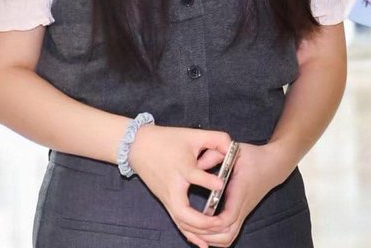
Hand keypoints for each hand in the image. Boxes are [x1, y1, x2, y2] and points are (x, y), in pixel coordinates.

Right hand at [127, 125, 229, 247]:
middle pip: (183, 211)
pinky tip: (202, 244)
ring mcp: (167, 197)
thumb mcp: (192, 134)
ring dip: (198, 232)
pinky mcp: (165, 202)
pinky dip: (190, 234)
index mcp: (180, 167)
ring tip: (215, 237)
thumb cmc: (167, 140)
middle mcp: (172, 186)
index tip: (221, 184)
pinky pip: (178, 222)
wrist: (138, 147)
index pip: (192, 175)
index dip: (207, 180)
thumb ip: (216, 139)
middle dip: (202, 221)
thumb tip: (232, 149)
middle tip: (220, 222)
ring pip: (181, 222)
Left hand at [188, 141, 291, 247]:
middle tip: (189, 227)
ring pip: (228, 238)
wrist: (273, 165)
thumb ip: (214, 156)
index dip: (212, 223)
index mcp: (239, 192)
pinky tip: (204, 233)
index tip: (199, 219)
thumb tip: (196, 165)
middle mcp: (242, 207)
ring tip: (194, 232)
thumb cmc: (253, 157)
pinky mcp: (241, 214)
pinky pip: (229, 235)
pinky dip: (216, 239)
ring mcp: (242, 213)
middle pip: (227, 234)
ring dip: (211, 239)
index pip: (228, 217)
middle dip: (206, 235)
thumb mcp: (234, 151)